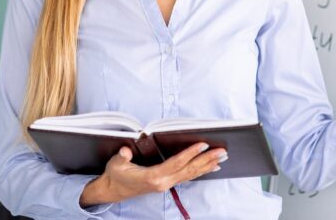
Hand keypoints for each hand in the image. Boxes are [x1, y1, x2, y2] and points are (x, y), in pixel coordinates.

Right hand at [79, 142, 225, 206]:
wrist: (112, 190)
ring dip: (207, 165)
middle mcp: (163, 182)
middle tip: (223, 151)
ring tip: (222, 157)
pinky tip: (211, 167)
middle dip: (207, 160)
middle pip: (189, 170)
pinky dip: (200, 171)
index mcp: (152, 177)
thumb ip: (122, 157)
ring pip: (191, 174)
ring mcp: (166, 184)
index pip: (176, 163)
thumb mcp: (115, 164)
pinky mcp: (167, 184)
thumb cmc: (115, 175)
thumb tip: (126, 150)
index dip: (190, 154)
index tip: (203, 145)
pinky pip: (187, 177)